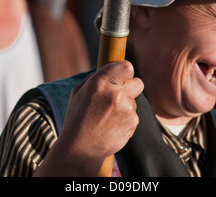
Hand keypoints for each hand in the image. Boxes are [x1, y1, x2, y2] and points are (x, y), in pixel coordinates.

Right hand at [35, 61, 143, 176]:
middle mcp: (115, 94)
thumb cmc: (78, 117)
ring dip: (126, 105)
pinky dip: (126, 118)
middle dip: (130, 87)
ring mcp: (126, 110)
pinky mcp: (132, 123)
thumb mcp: (79, 91)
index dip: (124, 72)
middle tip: (118, 95)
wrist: (80, 149)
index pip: (127, 66)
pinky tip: (112, 125)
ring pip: (135, 100)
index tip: (119, 77)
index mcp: (100, 82)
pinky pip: (134, 114)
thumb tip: (113, 66)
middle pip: (138, 82)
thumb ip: (98, 77)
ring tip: (108, 115)